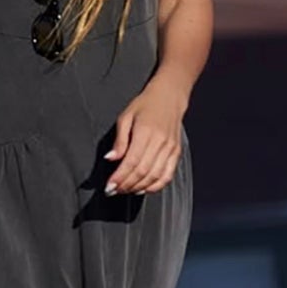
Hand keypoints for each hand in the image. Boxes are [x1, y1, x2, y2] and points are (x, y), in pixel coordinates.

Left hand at [103, 76, 186, 195]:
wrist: (169, 97)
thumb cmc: (146, 105)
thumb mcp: (126, 117)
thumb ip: (119, 140)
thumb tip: (110, 158)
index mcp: (146, 131)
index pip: (131, 161)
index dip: (120, 177)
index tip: (109, 186)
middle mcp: (160, 141)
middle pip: (142, 172)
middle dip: (126, 185)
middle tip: (114, 190)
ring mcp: (170, 148)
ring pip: (154, 176)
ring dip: (138, 187)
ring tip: (126, 190)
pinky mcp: (176, 153)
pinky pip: (167, 176)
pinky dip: (155, 186)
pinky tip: (143, 188)